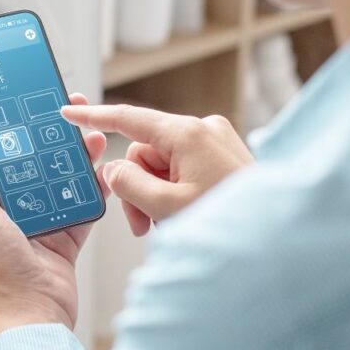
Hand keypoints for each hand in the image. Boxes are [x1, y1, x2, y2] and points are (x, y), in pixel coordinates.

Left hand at [0, 93, 108, 342]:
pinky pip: (86, 205)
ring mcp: (47, 221)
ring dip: (81, 157)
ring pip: (66, 179)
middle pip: (41, 161)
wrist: (34, 311)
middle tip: (74, 112)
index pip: (7, 152)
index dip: (19, 126)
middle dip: (57, 136)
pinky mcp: (71, 235)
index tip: (33, 101)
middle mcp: (19, 208)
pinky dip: (97, 188)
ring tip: (94, 136)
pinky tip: (106, 169)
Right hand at [60, 104, 252, 235]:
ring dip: (156, 194)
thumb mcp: (167, 207)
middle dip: (137, 186)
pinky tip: (183, 214)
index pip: (128, 118)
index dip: (94, 116)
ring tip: (166, 224)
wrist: (279, 237)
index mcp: (187, 134)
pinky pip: (183, 167)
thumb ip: (129, 185)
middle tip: (142, 224)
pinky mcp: (224, 156)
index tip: (69, 111)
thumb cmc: (231, 224)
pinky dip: (174, 191)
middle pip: (144, 151)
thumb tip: (115, 170)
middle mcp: (203, 129)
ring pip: (162, 163)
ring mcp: (216, 141)